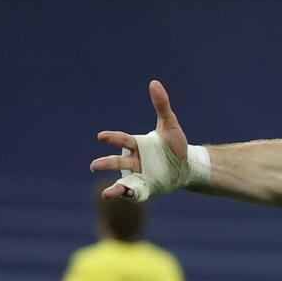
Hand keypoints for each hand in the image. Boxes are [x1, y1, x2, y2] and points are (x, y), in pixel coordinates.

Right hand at [91, 80, 188, 199]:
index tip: (101, 137)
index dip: (112, 138)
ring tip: (106, 194)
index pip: (123, 140)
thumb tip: (154, 82)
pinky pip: (136, 193)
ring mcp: (139, 176)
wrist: (187, 165)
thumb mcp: (170, 125)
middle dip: (106, 163)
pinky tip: (126, 197)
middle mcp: (134, 161)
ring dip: (115, 187)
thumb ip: (161, 105)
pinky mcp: (147, 188)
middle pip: (118, 162)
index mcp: (137, 145)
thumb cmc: (174, 145)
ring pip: (123, 181)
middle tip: (94, 165)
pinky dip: (130, 195)